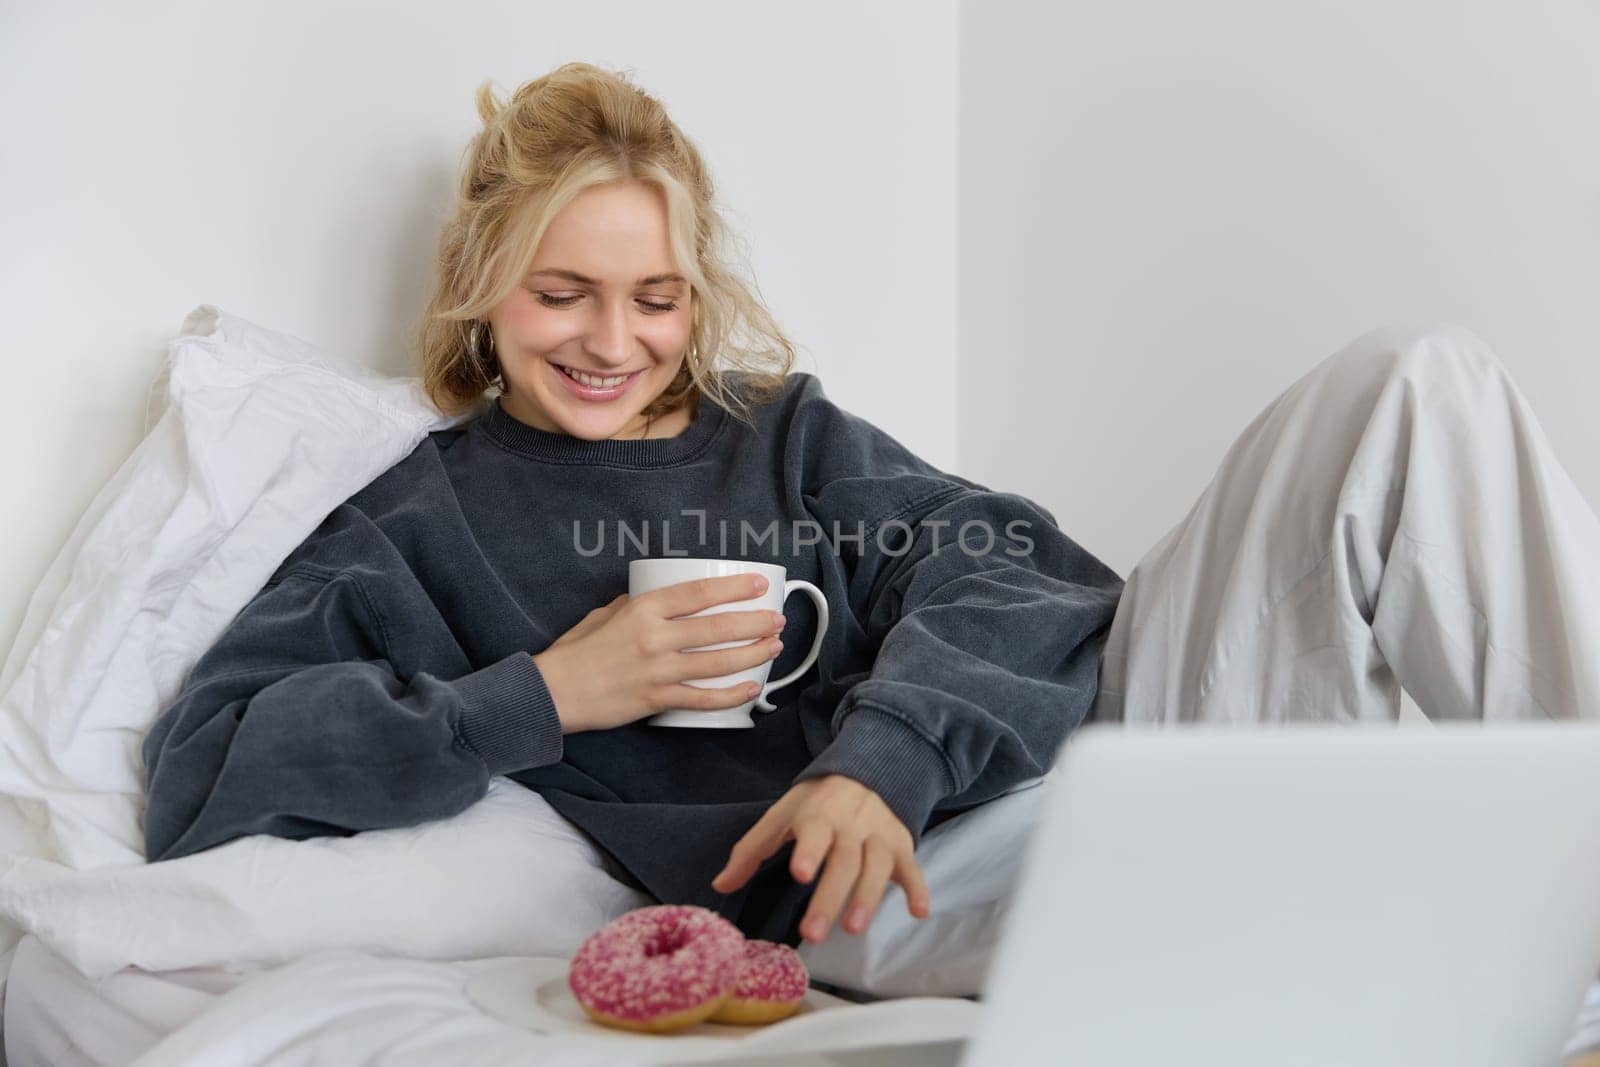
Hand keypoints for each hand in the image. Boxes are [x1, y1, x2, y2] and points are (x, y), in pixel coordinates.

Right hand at [532, 574, 786, 733]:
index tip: (759, 585)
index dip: (734, 588)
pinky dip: (731, 695)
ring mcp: (658, 671)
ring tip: (774, 647)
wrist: (554, 692)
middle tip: (777, 619)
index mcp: (643, 610)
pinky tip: (751, 689)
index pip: (698, 593)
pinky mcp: (657, 700)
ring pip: (718, 663)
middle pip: (718, 628)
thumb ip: (636, 605)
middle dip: (755, 623)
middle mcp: (655, 638)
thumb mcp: (605, 614)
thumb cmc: (577, 651)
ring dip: (753, 655)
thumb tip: (663, 599)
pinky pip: (704, 699)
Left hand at [711, 774, 931, 943]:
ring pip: (876, 868)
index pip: (813, 833)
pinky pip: (912, 867)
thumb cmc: (817, 802)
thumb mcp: (782, 816)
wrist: (869, 770)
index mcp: (818, 816)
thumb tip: (720, 886)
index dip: (809, 851)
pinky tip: (918, 911)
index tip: (800, 873)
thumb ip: (751, 851)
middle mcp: (851, 826)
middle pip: (843, 863)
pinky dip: (918, 888)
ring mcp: (879, 835)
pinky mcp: (901, 845)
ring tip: (853, 928)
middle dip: (829, 897)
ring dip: (867, 898)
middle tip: (812, 933)